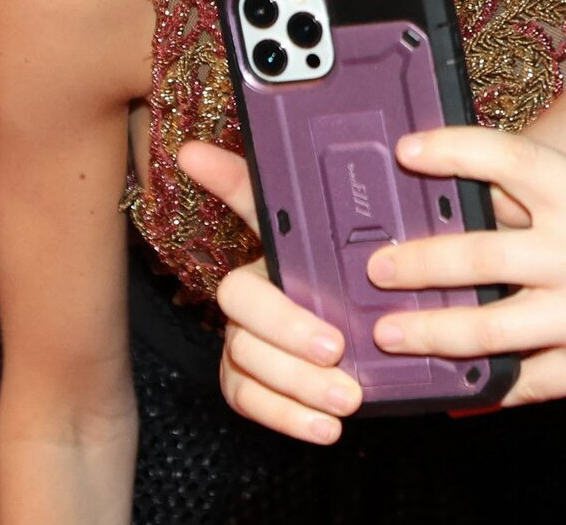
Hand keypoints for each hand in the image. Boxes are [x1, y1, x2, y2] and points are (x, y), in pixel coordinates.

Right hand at [177, 141, 361, 442]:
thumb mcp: (358, 246)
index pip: (242, 204)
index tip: (196, 151)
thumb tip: (297, 139)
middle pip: (244, 308)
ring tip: (347, 394)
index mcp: (274, 246)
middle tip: (337, 346)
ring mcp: (244, 339)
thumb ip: (336, 204)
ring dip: (298, 383)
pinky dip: (289, 416)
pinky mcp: (248, 382)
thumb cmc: (348, 280)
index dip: (220, 174)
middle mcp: (250, 292)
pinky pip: (251, 400)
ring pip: (249, 360)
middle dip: (289, 328)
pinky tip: (326, 426)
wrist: (370, 340)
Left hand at [365, 126, 565, 403]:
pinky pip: (526, 382)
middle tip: (378, 268)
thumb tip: (477, 204)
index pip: (511, 160)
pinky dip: (484, 390)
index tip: (409, 153)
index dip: (454, 151)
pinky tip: (452, 392)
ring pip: (489, 328)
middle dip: (418, 262)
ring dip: (430, 331)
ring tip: (393, 332)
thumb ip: (552, 199)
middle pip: (481, 253)